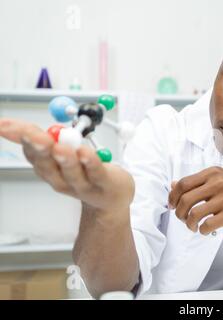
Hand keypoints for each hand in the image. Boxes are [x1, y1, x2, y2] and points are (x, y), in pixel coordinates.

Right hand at [0, 118, 134, 212]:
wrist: (111, 200)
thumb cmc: (85, 174)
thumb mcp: (59, 154)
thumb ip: (43, 138)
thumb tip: (15, 123)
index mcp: (48, 169)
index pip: (30, 152)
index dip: (19, 137)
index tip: (5, 125)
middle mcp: (61, 178)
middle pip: (47, 164)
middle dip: (39, 148)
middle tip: (34, 136)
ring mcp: (82, 183)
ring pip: (71, 171)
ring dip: (64, 158)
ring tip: (59, 148)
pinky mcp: (103, 182)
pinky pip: (95, 172)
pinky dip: (90, 162)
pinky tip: (85, 152)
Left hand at [168, 166, 222, 234]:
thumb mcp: (220, 181)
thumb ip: (197, 183)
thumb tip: (173, 184)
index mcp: (214, 173)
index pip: (183, 183)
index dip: (173, 197)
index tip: (172, 206)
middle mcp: (219, 182)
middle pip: (185, 199)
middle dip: (179, 213)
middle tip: (182, 219)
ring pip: (194, 214)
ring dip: (189, 224)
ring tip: (193, 226)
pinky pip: (207, 225)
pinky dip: (202, 230)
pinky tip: (206, 230)